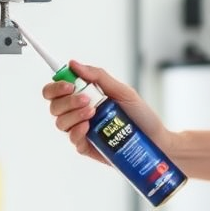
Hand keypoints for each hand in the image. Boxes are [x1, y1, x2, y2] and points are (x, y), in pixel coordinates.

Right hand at [42, 61, 164, 163]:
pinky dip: (77, 131)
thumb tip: (73, 64)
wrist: (154, 138)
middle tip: (87, 99)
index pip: (57, 90)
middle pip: (55, 106)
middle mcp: (79, 113)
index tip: (69, 85)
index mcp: (84, 96)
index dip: (56, 86)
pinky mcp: (87, 146)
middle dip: (67, 101)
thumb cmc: (140, 114)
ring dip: (73, 115)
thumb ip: (99, 76)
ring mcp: (82, 130)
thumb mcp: (122, 91)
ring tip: (93, 112)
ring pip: (61, 122)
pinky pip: (72, 139)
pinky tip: (88, 127)